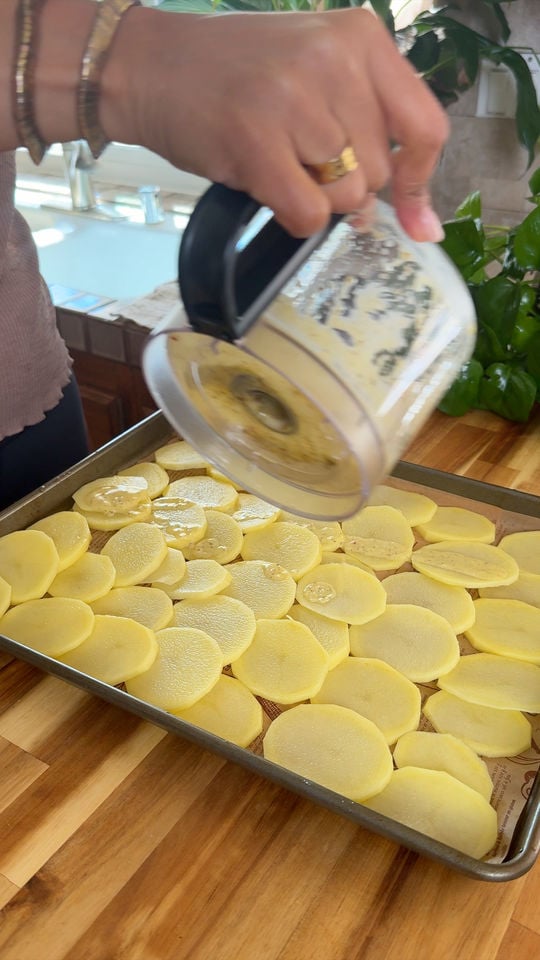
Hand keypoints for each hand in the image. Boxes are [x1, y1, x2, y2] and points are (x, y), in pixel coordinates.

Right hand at [105, 7, 447, 240]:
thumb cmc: (236, 76)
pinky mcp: (257, 139)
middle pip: (378, 172)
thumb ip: (367, 128)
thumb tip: (416, 222)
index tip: (416, 219)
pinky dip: (292, 217)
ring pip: (345, 197)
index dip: (420, 183)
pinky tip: (264, 185)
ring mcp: (294, 98)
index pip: (424, 127)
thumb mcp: (316, 74)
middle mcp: (335, 59)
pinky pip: (308, 214)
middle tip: (300, 161)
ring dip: (313, 198)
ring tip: (275, 161)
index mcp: (361, 37)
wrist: (149, 66)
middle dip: (344, 184)